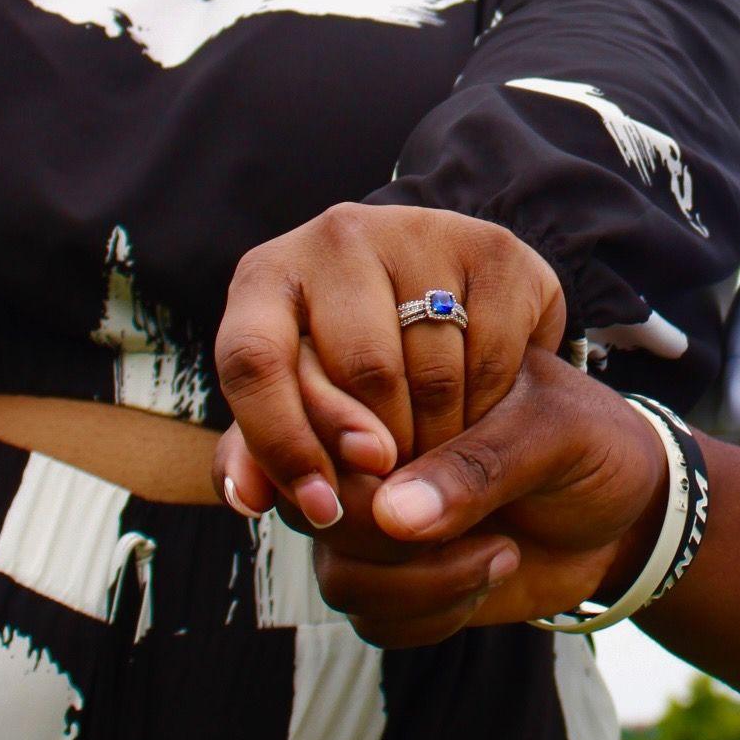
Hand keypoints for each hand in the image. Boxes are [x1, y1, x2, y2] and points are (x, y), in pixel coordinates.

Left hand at [212, 205, 567, 530]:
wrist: (462, 319)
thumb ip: (268, 450)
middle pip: (358, 373)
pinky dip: (488, 408)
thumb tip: (245, 497)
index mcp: (269, 275)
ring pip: (431, 374)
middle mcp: (337, 237)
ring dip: (441, 444)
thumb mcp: (304, 407)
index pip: (252, 358)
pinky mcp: (494, 248)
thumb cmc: (363, 369)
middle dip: (384, 454)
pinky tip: (478, 412)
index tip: (323, 509)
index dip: (283, 442)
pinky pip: (491, 356)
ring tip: (436, 452)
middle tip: (396, 484)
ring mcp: (418, 231)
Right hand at [308, 352, 673, 647]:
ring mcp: (370, 519)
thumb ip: (480, 465)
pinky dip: (435, 614)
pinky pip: (371, 618)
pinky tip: (489, 576)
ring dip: (425, 582)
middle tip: (477, 523)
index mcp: (395, 378)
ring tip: (502, 551)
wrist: (626, 512)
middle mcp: (365, 452)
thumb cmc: (592, 444)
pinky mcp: (390, 580)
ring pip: (339, 572)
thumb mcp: (555, 433)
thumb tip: (393, 515)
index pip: (311, 400)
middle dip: (393, 533)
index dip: (337, 438)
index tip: (394, 460)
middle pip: (312, 501)